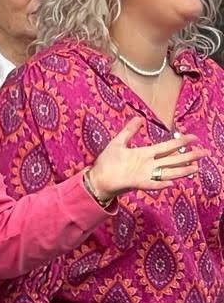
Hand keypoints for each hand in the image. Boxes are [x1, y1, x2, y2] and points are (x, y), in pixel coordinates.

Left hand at [87, 117, 204, 200]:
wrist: (98, 177)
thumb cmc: (108, 161)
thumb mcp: (119, 142)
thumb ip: (129, 131)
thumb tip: (139, 118)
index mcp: (145, 154)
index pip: (167, 147)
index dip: (180, 142)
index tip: (194, 138)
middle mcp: (149, 165)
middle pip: (172, 160)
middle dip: (188, 156)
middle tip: (205, 153)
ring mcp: (144, 174)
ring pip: (167, 172)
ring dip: (181, 171)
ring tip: (195, 168)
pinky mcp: (137, 183)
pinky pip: (151, 184)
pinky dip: (160, 183)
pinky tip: (170, 183)